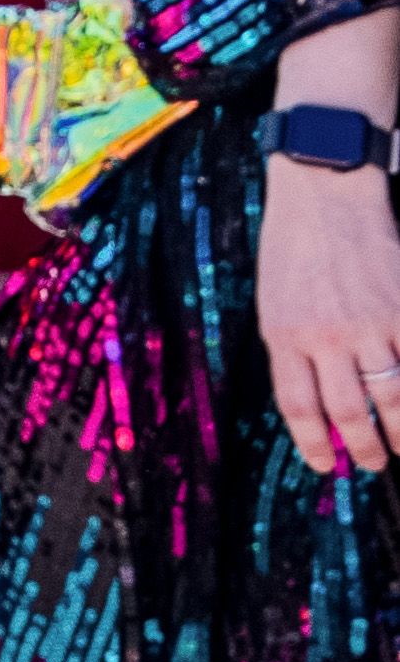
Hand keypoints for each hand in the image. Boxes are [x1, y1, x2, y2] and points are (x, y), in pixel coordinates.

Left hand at [260, 153, 399, 475]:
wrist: (325, 195)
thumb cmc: (294, 248)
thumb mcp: (274, 302)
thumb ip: (293, 349)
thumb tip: (315, 402)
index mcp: (284, 334)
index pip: (298, 407)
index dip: (314, 444)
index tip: (325, 466)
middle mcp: (326, 335)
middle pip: (348, 410)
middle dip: (363, 447)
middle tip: (371, 464)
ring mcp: (370, 324)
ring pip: (392, 395)